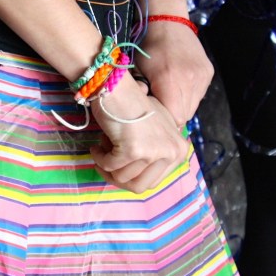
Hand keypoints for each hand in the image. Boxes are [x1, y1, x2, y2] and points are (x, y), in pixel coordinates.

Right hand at [89, 74, 188, 193]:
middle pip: (139, 187)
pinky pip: (109, 166)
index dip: (131, 178)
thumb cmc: (133, 106)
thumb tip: (142, 175)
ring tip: (103, 147)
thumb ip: (156, 151)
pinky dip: (99, 158)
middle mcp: (171, 153)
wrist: (118, 89)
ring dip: (107, 166)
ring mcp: (153, 152)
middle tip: (105, 165)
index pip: (153, 182)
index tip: (118, 168)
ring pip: (122, 179)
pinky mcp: (134, 150)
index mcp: (179, 150)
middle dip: (118, 178)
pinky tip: (96, 145)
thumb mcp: (155, 130)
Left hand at [135, 21, 213, 127]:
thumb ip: (143, 96)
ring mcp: (202, 77)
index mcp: (169, 81)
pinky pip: (198, 94)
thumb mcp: (137, 72)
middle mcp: (191, 80)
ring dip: (180, 106)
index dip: (163, 121)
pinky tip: (177, 86)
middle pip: (184, 115)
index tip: (153, 116)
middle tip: (158, 107)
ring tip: (166, 95)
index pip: (174, 118)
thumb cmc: (146, 48)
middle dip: (171, 115)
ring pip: (192, 106)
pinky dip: (187, 95)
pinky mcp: (208, 72)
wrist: (166, 22)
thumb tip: (146, 117)